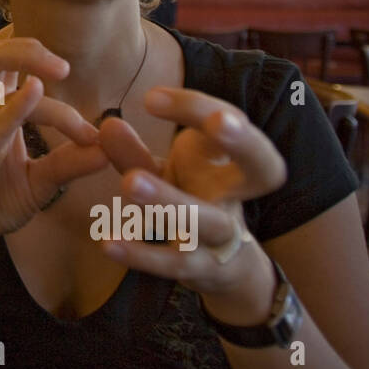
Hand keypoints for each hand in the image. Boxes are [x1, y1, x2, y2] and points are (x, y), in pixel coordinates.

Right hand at [0, 38, 109, 267]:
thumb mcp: (40, 181)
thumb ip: (70, 163)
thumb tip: (109, 148)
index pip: (22, 79)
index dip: (61, 96)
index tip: (93, 133)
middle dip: (28, 47)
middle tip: (66, 65)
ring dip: (22, 60)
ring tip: (58, 68)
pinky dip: (13, 110)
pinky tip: (34, 93)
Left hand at [94, 87, 286, 318]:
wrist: (224, 266)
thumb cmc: (194, 200)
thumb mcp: (166, 173)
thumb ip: (134, 153)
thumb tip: (106, 124)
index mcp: (233, 163)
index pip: (230, 123)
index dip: (197, 108)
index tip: (150, 98)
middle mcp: (237, 196)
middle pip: (262, 169)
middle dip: (243, 142)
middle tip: (218, 121)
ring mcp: (223, 236)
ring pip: (208, 221)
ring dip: (170, 201)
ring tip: (129, 182)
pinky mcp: (201, 270)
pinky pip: (175, 263)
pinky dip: (143, 255)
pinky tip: (108, 242)